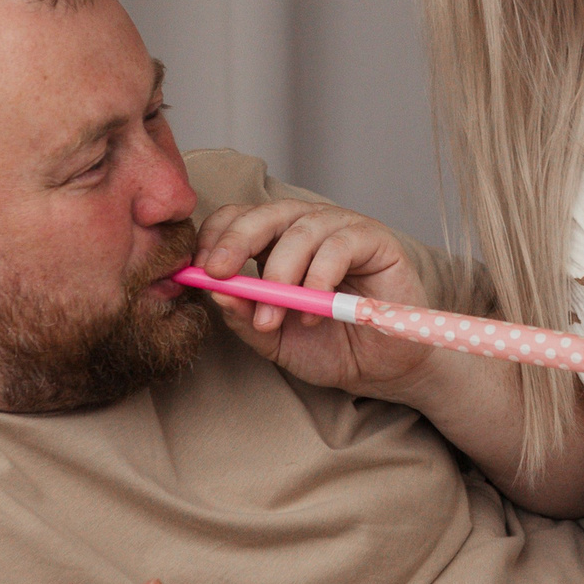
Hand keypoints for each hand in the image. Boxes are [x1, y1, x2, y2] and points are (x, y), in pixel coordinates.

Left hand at [192, 198, 438, 401]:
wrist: (381, 370)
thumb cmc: (330, 347)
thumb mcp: (273, 339)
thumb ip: (244, 317)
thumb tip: (215, 291)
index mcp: (278, 244)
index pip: (239, 219)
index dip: (216, 237)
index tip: (201, 271)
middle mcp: (308, 228)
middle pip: (265, 213)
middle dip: (236, 241)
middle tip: (219, 274)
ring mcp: (343, 230)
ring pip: (301, 229)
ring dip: (280, 273)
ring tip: (274, 316)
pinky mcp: (375, 240)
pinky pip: (340, 245)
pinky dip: (320, 277)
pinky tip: (314, 310)